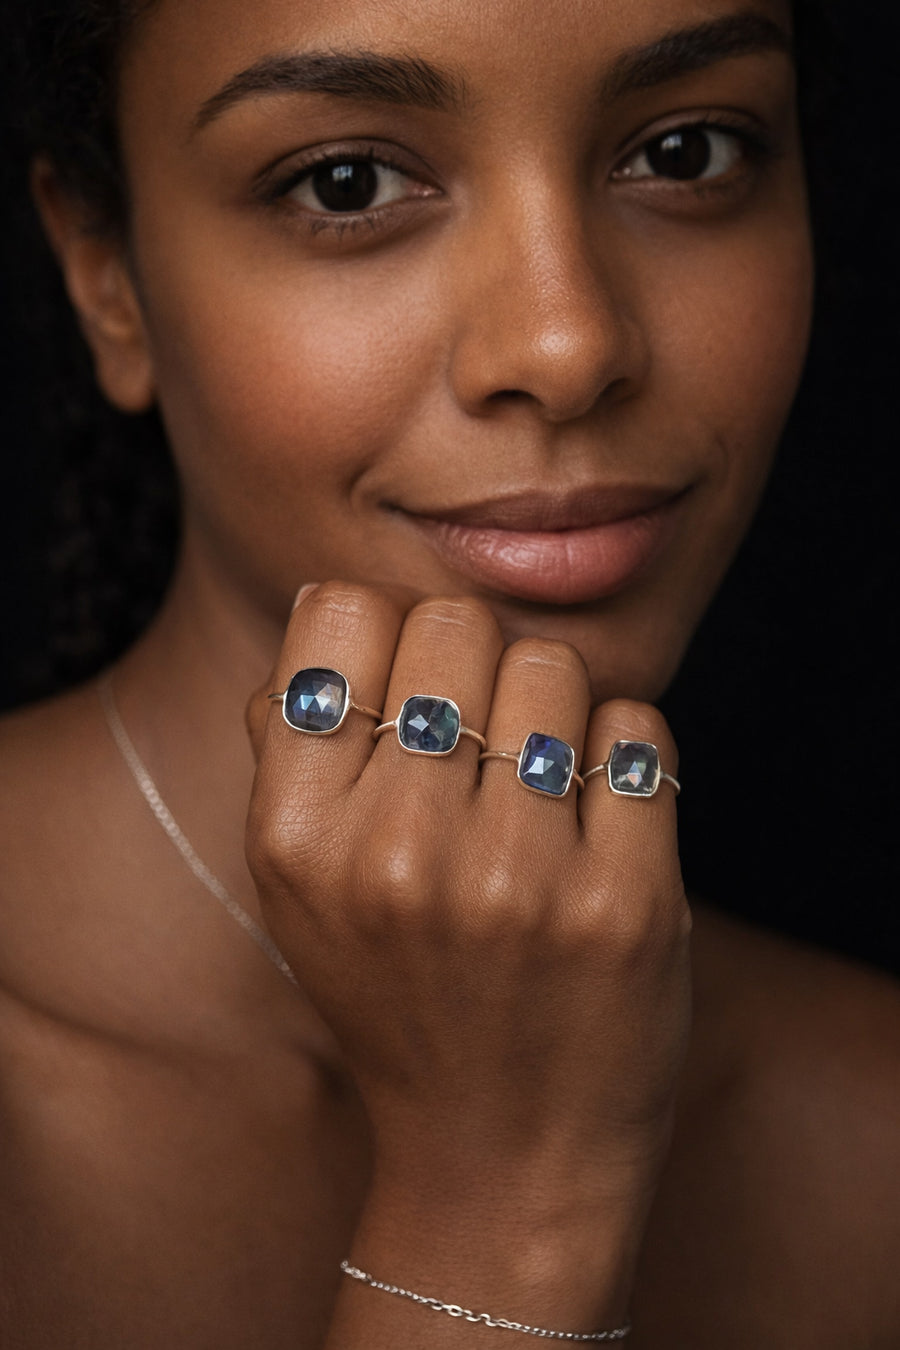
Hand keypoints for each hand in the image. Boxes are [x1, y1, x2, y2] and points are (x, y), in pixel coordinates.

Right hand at [245, 582, 689, 1321]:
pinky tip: (598, 823)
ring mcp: (515, 880)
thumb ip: (292, 748)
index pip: (341, 614)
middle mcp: (397, 854)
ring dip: (556, 709)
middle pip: (457, 623)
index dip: (383, 634)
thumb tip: (328, 604)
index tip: (410, 685)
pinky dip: (624, 757)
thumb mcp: (301, 892)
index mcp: (297, 838)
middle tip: (484, 744)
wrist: (504, 1154)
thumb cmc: (403, 995)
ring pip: (553, 665)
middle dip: (477, 665)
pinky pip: (637, 727)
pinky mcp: (626, 902)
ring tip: (540, 791)